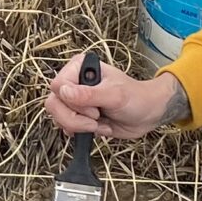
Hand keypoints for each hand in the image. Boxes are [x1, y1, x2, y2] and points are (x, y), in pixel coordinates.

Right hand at [45, 51, 189, 141]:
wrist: (147, 114)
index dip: (72, 102)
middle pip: (54, 103)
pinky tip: (98, 128)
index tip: (94, 108)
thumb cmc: (136, 98)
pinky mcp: (78, 115)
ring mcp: (74, 100)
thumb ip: (89, 94)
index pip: (58, 85)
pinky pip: (66, 126)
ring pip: (58, 117)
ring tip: (99, 124)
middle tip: (95, 119)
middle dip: (74, 118)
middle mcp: (74, 82)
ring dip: (79, 126)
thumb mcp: (114, 95)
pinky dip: (81, 132)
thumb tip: (63, 92)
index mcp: (79, 68)